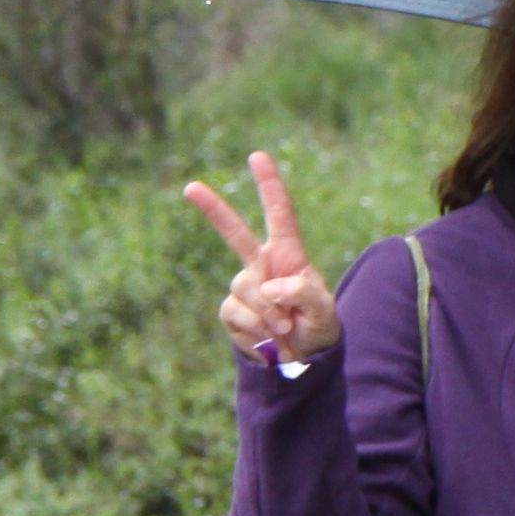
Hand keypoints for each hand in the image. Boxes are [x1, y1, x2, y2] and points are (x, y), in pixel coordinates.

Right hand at [183, 150, 340, 365]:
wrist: (301, 359)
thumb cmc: (317, 326)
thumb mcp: (324, 310)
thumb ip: (304, 293)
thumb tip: (269, 286)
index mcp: (288, 255)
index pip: (279, 214)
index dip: (269, 185)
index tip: (257, 156)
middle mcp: (261, 265)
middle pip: (234, 233)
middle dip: (212, 209)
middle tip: (190, 187)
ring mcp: (244, 286)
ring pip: (244, 288)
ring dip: (268, 314)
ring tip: (285, 329)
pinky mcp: (231, 311)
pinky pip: (236, 313)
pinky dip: (255, 329)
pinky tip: (268, 338)